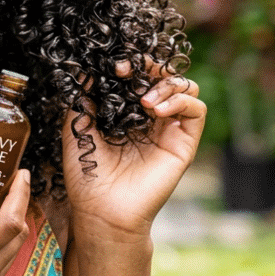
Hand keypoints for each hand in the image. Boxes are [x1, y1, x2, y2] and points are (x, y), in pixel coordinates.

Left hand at [61, 59, 205, 243]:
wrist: (102, 210)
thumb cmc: (87, 175)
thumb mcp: (77, 129)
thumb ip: (83, 99)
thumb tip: (86, 69)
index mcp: (126, 112)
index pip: (138, 76)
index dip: (131, 65)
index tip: (114, 66)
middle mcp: (150, 118)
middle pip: (164, 76)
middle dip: (149, 66)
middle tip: (129, 72)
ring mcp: (168, 129)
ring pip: (185, 88)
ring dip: (167, 83)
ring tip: (144, 101)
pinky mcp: (183, 143)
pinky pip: (196, 111)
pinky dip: (181, 101)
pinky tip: (156, 110)